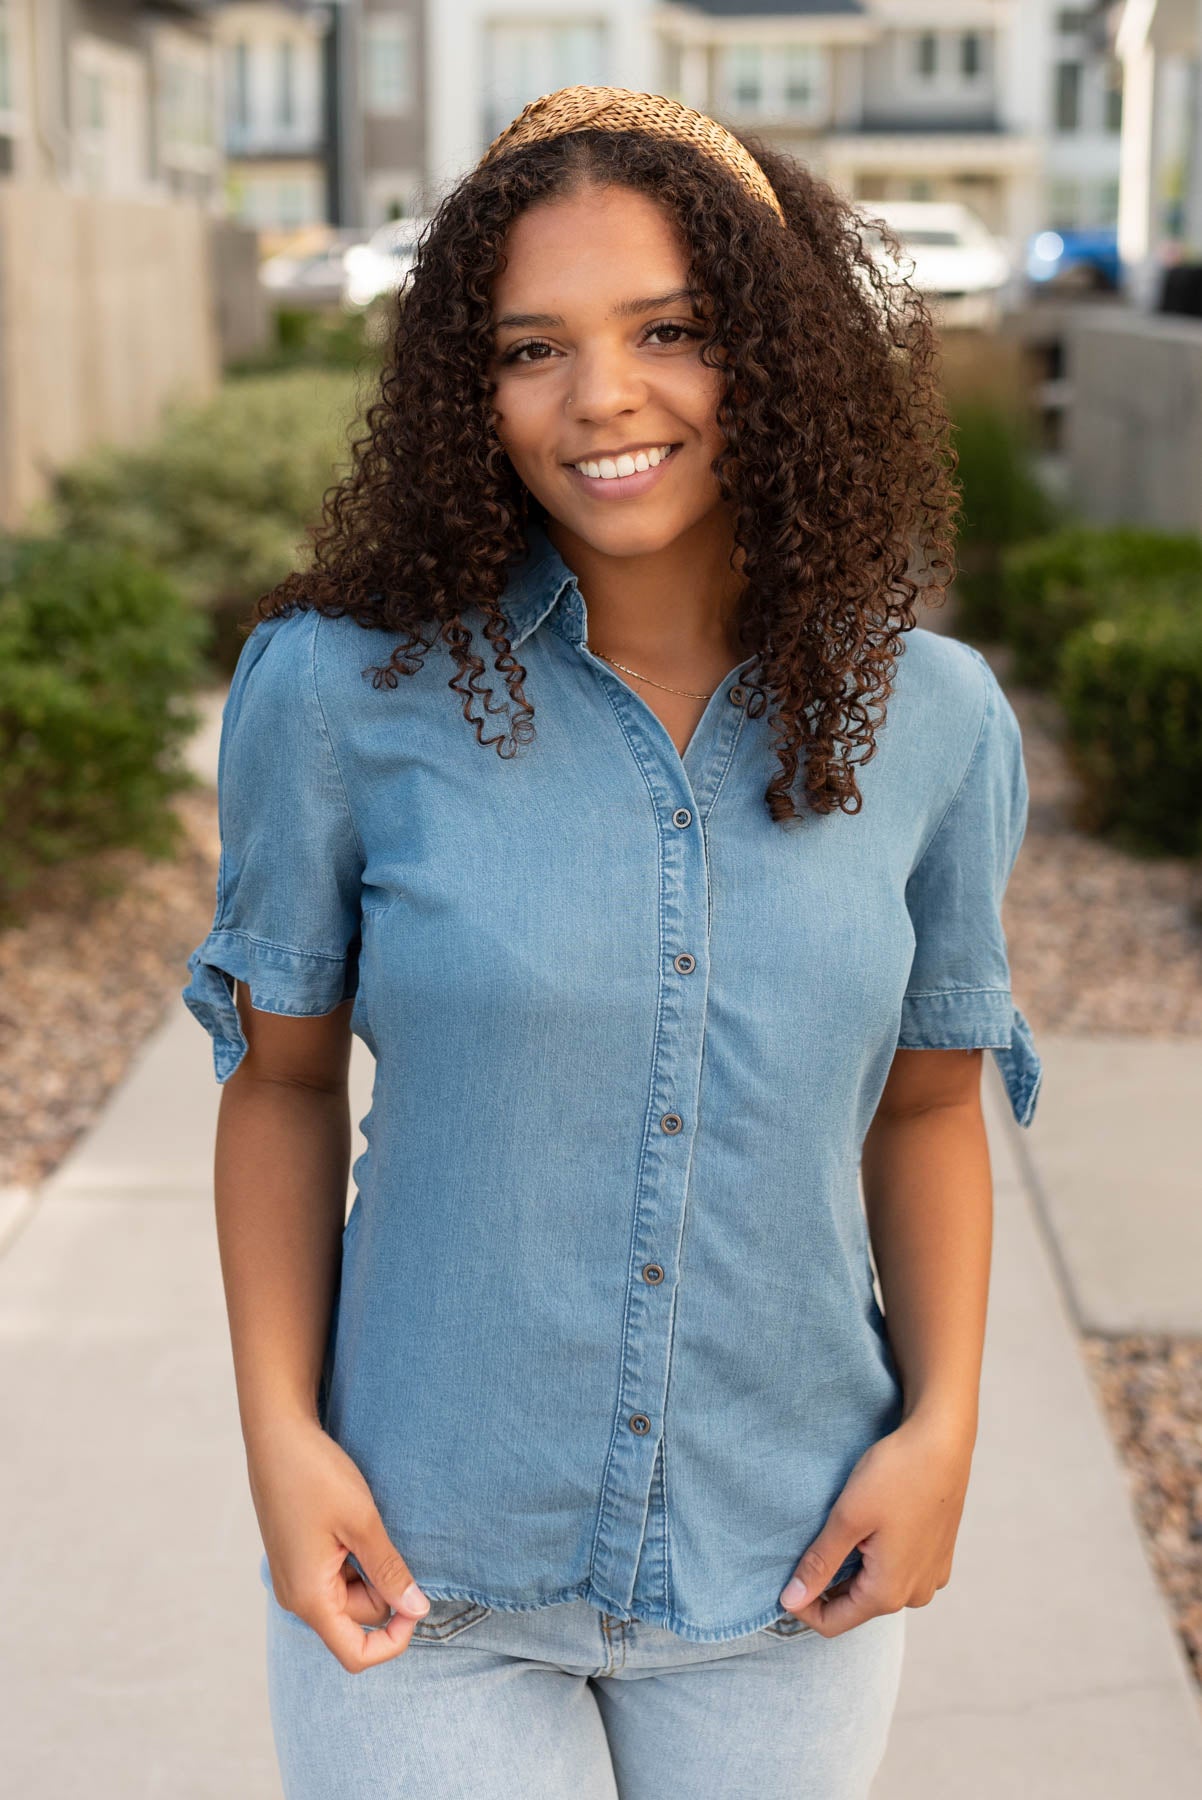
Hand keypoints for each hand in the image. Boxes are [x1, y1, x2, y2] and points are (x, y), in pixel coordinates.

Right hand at [248, 1413, 431, 1671]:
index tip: (417, 1602)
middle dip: (382, 1588)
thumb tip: (417, 1611)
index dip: (394, 1640)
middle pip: (356, 1620)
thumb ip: (390, 1572)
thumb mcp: (363, 1523)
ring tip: (364, 1524)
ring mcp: (294, 1577)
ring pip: (348, 1595)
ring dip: (368, 1569)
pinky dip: (353, 1558)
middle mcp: (296, 1596)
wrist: (276, 1435)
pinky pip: (334, 1575)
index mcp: (310, 1598)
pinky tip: (351, 1522)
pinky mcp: (296, 1558)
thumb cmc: (315, 1475)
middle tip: (382, 1537)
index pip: (356, 1654)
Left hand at [778, 1411, 973, 1638]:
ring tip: (842, 1528)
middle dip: (827, 1583)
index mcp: (889, 1593)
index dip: (802, 1605)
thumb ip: (819, 1564)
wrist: (943, 1440)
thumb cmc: (895, 1475)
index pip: (832, 1623)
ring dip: (853, 1567)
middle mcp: (915, 1594)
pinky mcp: (938, 1555)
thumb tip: (790, 1602)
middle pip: (855, 1605)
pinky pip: (899, 1569)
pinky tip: (871, 1524)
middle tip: (810, 1542)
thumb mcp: (847, 1518)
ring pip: (877, 1586)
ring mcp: (931, 1575)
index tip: (783, 1577)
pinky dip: (877, 1556)